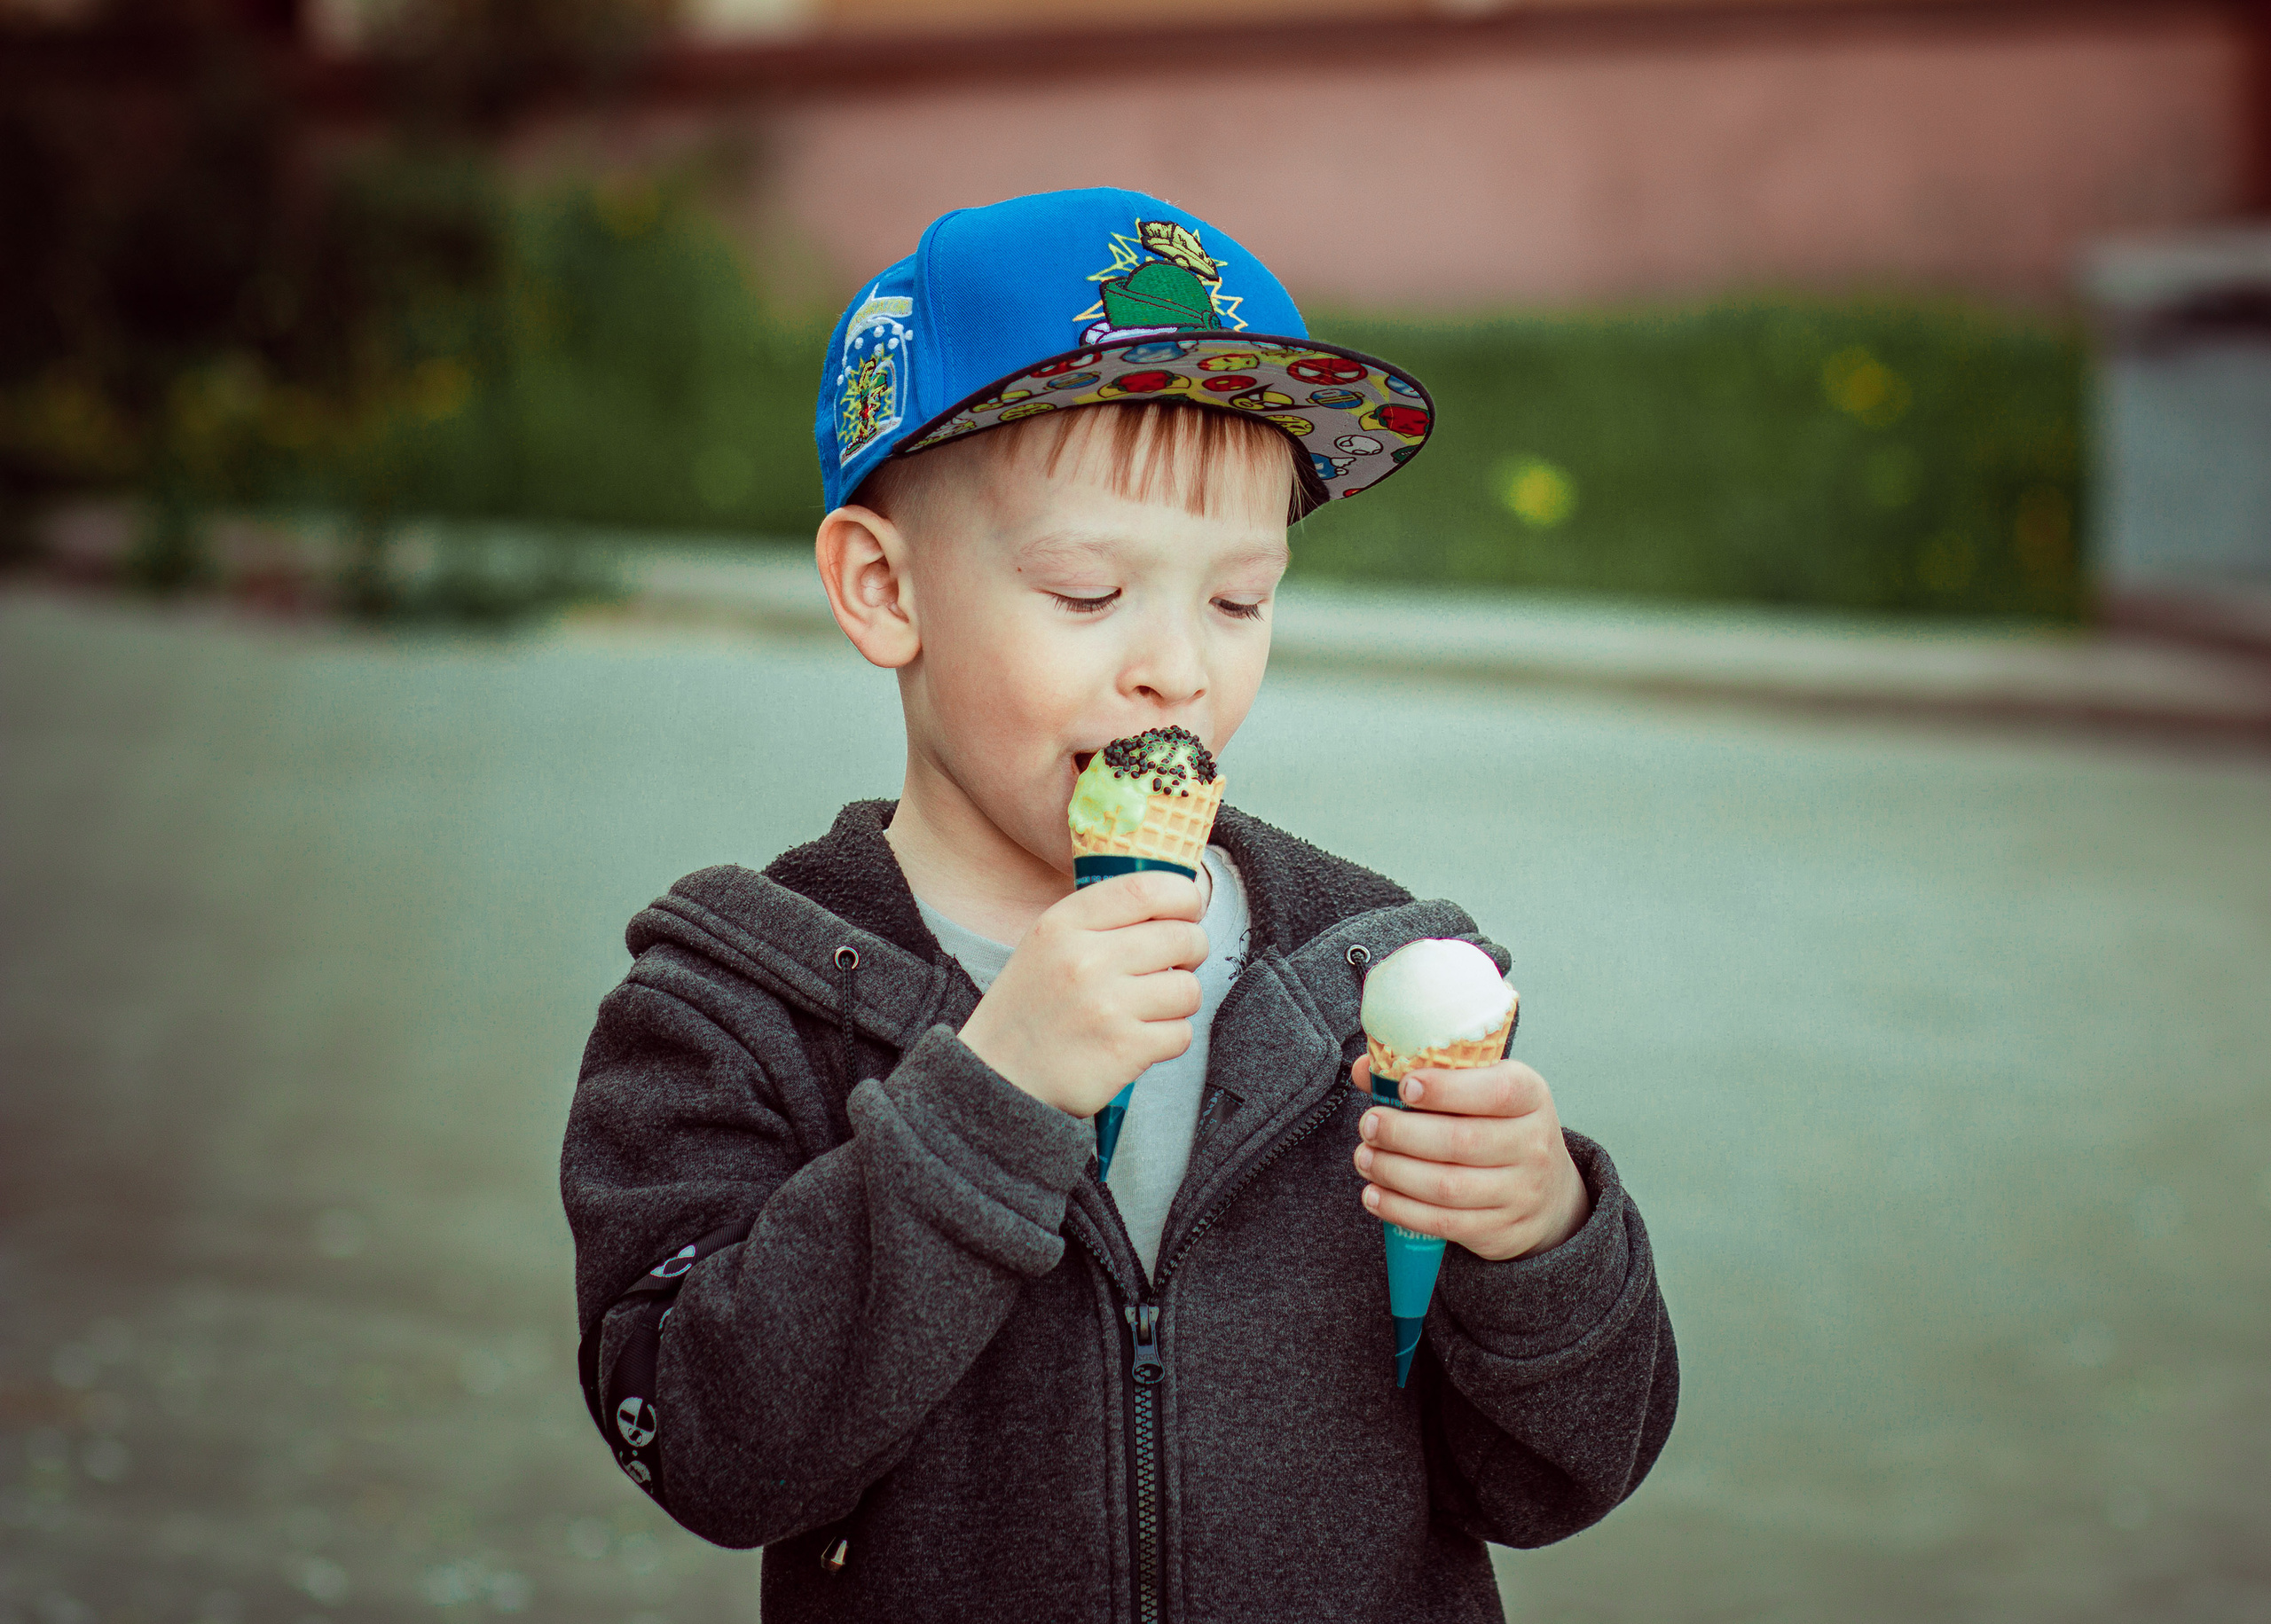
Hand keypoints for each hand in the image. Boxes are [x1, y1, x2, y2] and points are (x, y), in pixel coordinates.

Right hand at [958, 872, 1207, 1117]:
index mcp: (1064, 924)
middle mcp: (1085, 960)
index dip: (1184, 897)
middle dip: (1193, 950)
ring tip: (1151, 1007)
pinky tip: (1140, 1039)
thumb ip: (1101, 919)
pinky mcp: (1123, 1050)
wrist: (997, 1079)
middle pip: (1182, 937)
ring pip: (1189, 989)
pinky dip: (1169, 1038)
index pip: (1147, 888)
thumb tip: (1177, 901)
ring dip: (1180, 1000)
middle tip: (1177, 964)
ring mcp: (1105, 1006)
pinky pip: (1182, 1033)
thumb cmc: (1032, 1008)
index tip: (1189, 910)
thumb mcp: (1047, 944)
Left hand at [1348, 1055, 1589, 1261]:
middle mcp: (1533, 1145)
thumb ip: (1427, 1075)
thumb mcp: (1482, 1091)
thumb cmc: (1500, 1128)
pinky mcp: (1501, 1230)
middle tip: (1369, 1125)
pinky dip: (1401, 1209)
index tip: (1405, 1086)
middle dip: (1403, 1134)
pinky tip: (1374, 1195)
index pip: (1496, 1091)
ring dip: (1394, 1172)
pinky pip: (1444, 1222)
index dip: (1446, 1089)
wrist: (1549, 1195)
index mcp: (1530, 1097)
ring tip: (1365, 1158)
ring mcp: (1520, 1192)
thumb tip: (1365, 1068)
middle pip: (1461, 1141)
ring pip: (1447, 1186)